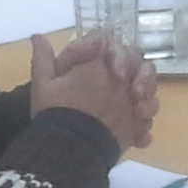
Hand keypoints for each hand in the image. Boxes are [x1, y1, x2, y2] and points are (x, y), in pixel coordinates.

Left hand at [30, 33, 159, 148]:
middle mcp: (112, 79)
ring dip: (149, 100)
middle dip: (143, 76)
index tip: (117, 72)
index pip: (113, 46)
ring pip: (148, 91)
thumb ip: (44, 59)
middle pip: (139, 64)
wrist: (63, 152)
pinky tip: (139, 139)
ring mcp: (124, 101)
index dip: (119, 54)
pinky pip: (146, 121)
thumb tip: (38, 36)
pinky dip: (144, 128)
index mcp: (93, 65)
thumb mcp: (45, 86)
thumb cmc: (54, 114)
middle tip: (135, 93)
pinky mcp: (131, 124)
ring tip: (140, 114)